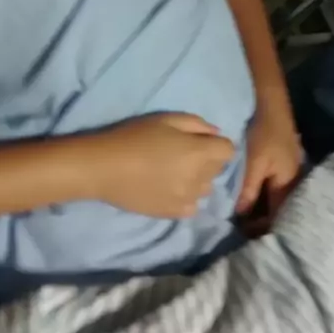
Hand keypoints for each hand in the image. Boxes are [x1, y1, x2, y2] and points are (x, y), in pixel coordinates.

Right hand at [91, 113, 234, 218]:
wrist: (104, 168)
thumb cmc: (134, 137)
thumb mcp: (165, 119)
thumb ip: (196, 124)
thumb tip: (215, 133)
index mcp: (199, 152)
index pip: (228, 150)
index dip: (217, 143)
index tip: (202, 141)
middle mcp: (199, 178)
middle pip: (218, 169)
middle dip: (207, 160)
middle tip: (184, 154)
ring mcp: (187, 198)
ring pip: (206, 189)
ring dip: (197, 180)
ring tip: (175, 173)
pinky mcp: (173, 213)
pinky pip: (192, 206)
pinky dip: (186, 198)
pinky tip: (169, 189)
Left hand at [236, 106, 302, 226]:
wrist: (272, 108)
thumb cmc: (263, 134)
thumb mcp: (254, 163)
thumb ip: (249, 189)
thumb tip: (241, 215)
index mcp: (288, 186)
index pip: (276, 216)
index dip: (261, 228)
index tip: (244, 233)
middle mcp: (294, 184)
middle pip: (280, 211)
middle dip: (263, 221)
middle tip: (243, 228)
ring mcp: (291, 175)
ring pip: (278, 201)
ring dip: (264, 209)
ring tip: (246, 217)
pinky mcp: (285, 168)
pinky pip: (276, 190)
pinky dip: (265, 197)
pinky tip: (253, 198)